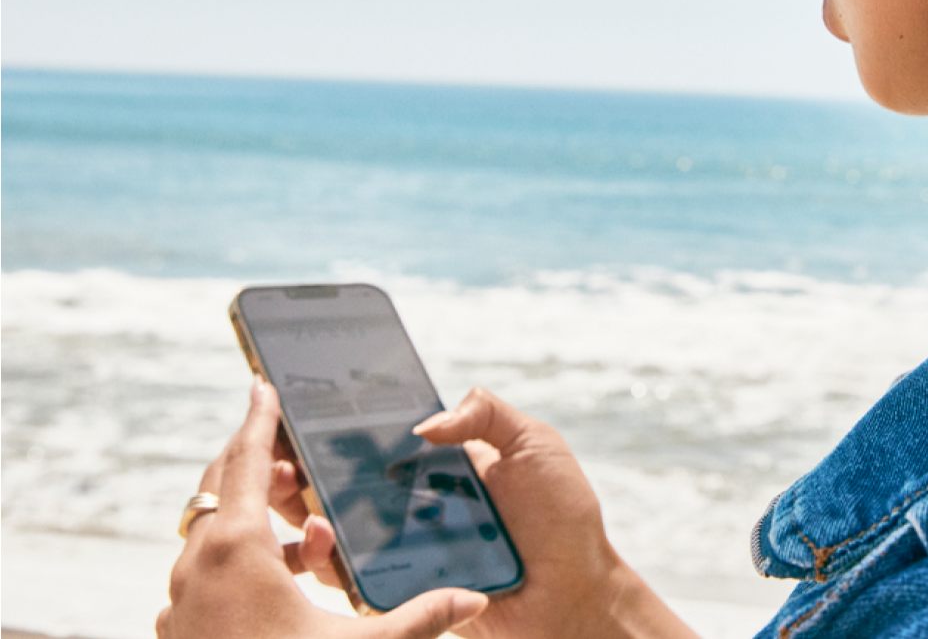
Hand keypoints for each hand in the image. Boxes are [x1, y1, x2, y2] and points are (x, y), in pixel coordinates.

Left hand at [158, 378, 488, 638]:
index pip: (243, 460)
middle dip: (266, 470)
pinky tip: (292, 584)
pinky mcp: (181, 629)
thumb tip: (473, 598)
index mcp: (235, 551)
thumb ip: (421, 617)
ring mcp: (181, 601)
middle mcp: (195, 567)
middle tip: (306, 464)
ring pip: (216, 536)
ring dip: (262, 524)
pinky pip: (209, 574)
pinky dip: (245, 562)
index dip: (258, 418)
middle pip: (222, 490)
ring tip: (317, 538)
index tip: (264, 384)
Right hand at [319, 387, 697, 638]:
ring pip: (335, 529)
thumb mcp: (534, 446)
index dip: (338, 428)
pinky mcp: (402, 590)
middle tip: (278, 451)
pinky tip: (320, 539)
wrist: (575, 593)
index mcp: (438, 465)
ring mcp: (403, 548)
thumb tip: (424, 422)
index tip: (298, 409)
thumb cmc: (562, 518)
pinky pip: (353, 577)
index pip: (377, 441)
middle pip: (342, 483)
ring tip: (290, 488)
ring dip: (303, 509)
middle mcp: (412, 504)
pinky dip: (329, 560)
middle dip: (302, 465)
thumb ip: (487, 415)